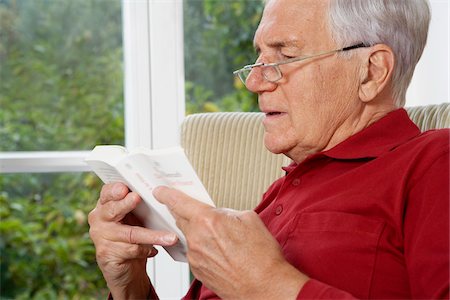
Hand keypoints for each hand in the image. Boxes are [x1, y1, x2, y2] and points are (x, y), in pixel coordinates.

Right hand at [88, 182, 177, 298]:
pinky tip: (154, 250)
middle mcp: (99, 219)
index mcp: (106, 204)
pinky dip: (146, 249)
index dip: (114, 189)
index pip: (107, 192)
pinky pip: (131, 249)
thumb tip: (162, 192)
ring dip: (152, 235)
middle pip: (113, 209)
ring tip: (169, 237)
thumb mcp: (137, 217)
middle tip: (137, 198)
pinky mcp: (106, 255)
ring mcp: (101, 237)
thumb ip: (141, 204)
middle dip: (125, 203)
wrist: (128, 267)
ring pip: (129, 233)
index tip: (124, 188)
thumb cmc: (133, 237)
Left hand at [153, 186, 307, 299]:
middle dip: (186, 213)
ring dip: (199, 232)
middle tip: (196, 211)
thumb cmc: (261, 256)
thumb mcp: (249, 219)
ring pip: (190, 236)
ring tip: (220, 238)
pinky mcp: (198, 271)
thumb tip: (220, 214)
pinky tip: (221, 252)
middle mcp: (196, 239)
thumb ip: (227, 212)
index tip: (160, 191)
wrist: (264, 287)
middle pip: (181, 218)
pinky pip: (195, 253)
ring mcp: (195, 257)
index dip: (166, 194)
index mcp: (208, 221)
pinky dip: (204, 249)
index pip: (178, 202)